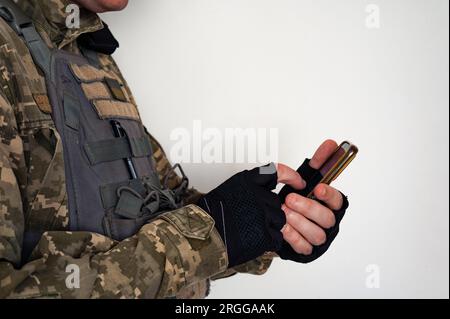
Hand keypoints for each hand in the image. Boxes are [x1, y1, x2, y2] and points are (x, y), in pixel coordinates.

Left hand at [277, 140, 348, 262]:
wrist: (272, 219)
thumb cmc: (295, 198)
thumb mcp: (304, 177)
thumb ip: (318, 161)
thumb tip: (331, 144)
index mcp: (328, 203)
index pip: (338, 200)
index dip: (329, 194)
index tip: (318, 188)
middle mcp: (326, 220)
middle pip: (327, 218)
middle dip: (308, 207)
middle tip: (290, 199)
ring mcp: (317, 236)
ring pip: (318, 234)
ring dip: (301, 222)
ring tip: (285, 213)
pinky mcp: (306, 249)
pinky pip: (305, 248)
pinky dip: (294, 238)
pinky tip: (284, 228)